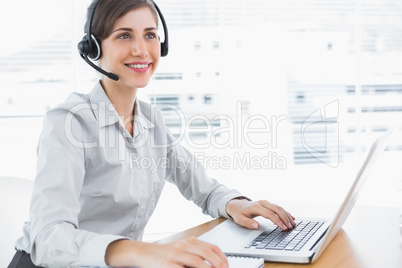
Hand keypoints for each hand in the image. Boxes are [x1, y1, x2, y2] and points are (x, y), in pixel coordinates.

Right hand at [105, 237, 228, 267]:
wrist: (143, 253)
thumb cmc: (163, 254)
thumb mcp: (182, 249)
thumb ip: (195, 253)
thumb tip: (212, 262)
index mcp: (189, 241)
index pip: (211, 247)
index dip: (222, 256)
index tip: (227, 264)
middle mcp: (183, 246)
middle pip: (206, 253)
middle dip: (218, 264)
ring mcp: (175, 255)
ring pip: (197, 261)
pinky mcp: (167, 264)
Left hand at [226, 199, 295, 230]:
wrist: (238, 205)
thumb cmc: (239, 213)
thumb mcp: (240, 220)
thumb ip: (248, 223)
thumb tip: (256, 226)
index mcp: (256, 207)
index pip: (269, 214)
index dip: (277, 221)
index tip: (283, 228)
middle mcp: (262, 203)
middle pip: (276, 209)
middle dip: (285, 218)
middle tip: (290, 227)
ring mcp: (265, 202)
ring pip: (279, 207)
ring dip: (287, 215)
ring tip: (293, 224)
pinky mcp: (268, 203)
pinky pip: (278, 207)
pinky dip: (285, 212)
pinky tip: (291, 217)